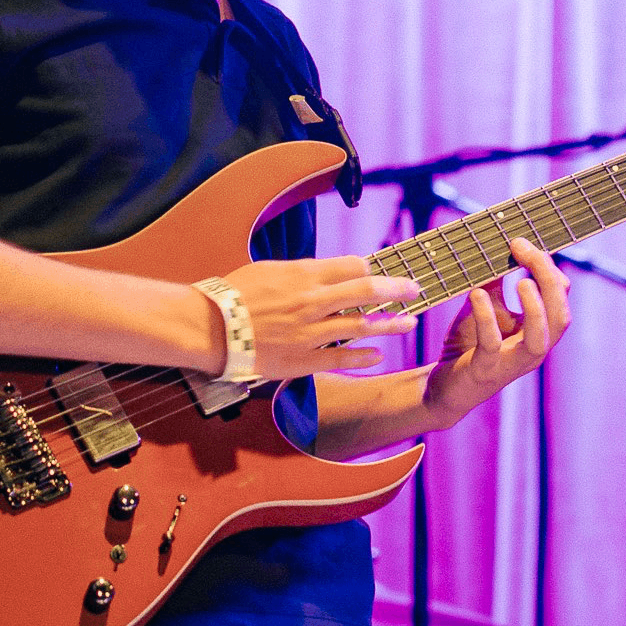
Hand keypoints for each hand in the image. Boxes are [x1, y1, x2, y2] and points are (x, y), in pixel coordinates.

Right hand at [217, 256, 419, 379]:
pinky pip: (340, 358)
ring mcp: (309, 332)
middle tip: (415, 288)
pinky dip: (363, 356)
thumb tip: (325, 272)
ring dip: (390, 324)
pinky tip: (379, 355)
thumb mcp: (269, 270)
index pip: (352, 266)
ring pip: (360, 326)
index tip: (382, 272)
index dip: (371, 268)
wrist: (210, 327)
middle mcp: (312, 302)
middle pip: (366, 290)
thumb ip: (301, 272)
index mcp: (303, 275)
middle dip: (396, 288)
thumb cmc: (234, 295)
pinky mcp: (302, 359)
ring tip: (410, 322)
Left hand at [422, 238, 571, 423]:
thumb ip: (495, 281)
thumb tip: (498, 245)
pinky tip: (477, 294)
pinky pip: (492, 345)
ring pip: (539, 340)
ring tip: (523, 281)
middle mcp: (532, 350)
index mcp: (537, 332)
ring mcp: (510, 363)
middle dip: (550, 282)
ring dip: (535, 309)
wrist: (443, 386)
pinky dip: (487, 318)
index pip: (560, 299)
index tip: (522, 241)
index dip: (548, 268)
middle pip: (560, 318)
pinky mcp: (485, 371)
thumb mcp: (485, 307)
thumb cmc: (469, 345)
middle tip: (527, 251)